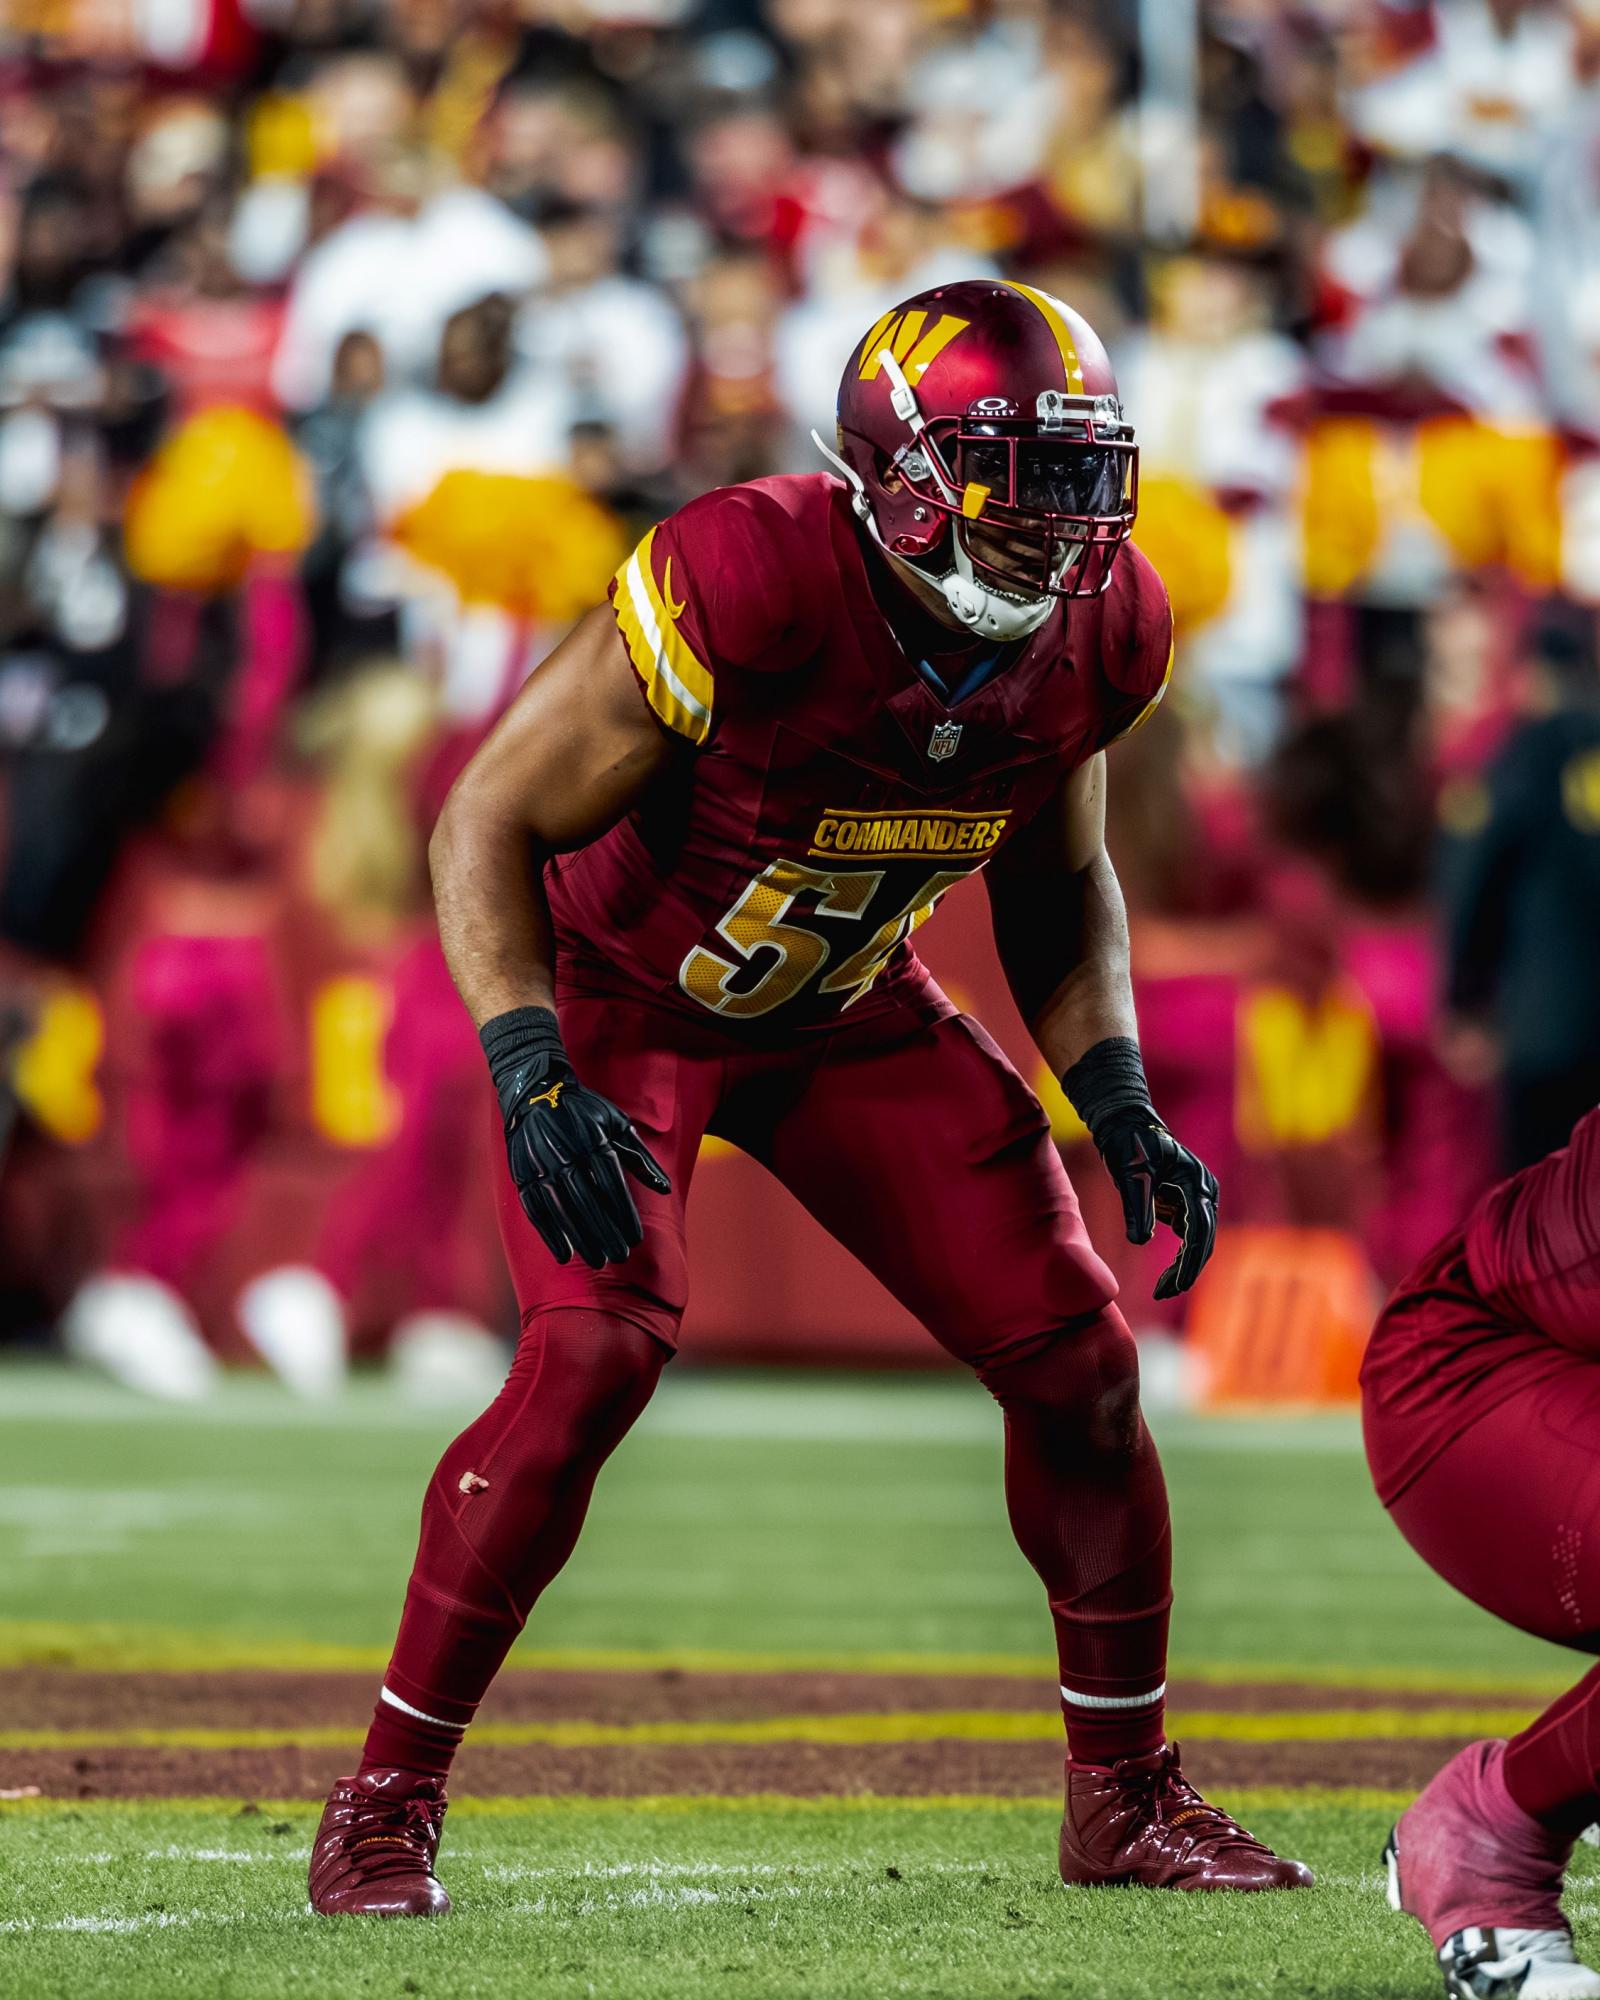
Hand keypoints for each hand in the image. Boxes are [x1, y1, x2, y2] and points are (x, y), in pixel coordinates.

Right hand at [498, 1063, 670, 1269]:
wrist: (536, 1091)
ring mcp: (540, 1164)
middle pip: (587, 1200)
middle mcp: (565, 1152)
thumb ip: (640, 1157)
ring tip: (598, 1260)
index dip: (623, 1214)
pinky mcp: (521, 1173)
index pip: (611, 1184)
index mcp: (592, 1138)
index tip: (636, 1238)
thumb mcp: (617, 1124)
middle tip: (620, 1256)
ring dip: (581, 1238)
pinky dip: (548, 1233)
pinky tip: (563, 1254)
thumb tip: (664, 1189)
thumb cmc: (585, 1111)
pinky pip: (535, 1209)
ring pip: (562, 1209)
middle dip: (606, 1231)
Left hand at [1095, 1111, 1218, 1300]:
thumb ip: (1137, 1206)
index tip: (1176, 1284)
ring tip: (1161, 1290)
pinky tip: (1166, 1275)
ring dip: (1182, 1265)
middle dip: (1186, 1269)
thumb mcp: (1131, 1175)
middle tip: (1164, 1293)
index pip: (1200, 1230)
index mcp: (1197, 1183)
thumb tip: (1140, 1241)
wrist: (1126, 1123)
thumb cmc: (1130, 1144)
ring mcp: (1196, 1197)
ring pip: (1196, 1240)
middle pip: (1202, 1239)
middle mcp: (1203, 1191)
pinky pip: (1186, 1234)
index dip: (1189, 1260)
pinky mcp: (1183, 1202)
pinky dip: (1178, 1255)